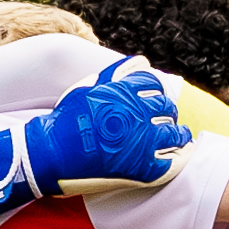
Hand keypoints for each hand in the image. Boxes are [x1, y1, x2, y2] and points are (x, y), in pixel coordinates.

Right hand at [0, 58, 189, 223]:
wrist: (50, 154)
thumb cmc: (65, 120)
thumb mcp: (88, 88)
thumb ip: (116, 73)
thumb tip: (142, 60)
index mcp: (124, 92)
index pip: (154, 84)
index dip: (157, 92)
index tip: (156, 101)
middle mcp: (136, 113)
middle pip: (166, 108)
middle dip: (166, 113)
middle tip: (165, 121)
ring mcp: (142, 142)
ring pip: (175, 134)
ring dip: (178, 135)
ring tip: (179, 139)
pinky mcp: (143, 168)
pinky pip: (173, 162)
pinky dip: (178, 158)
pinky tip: (178, 157)